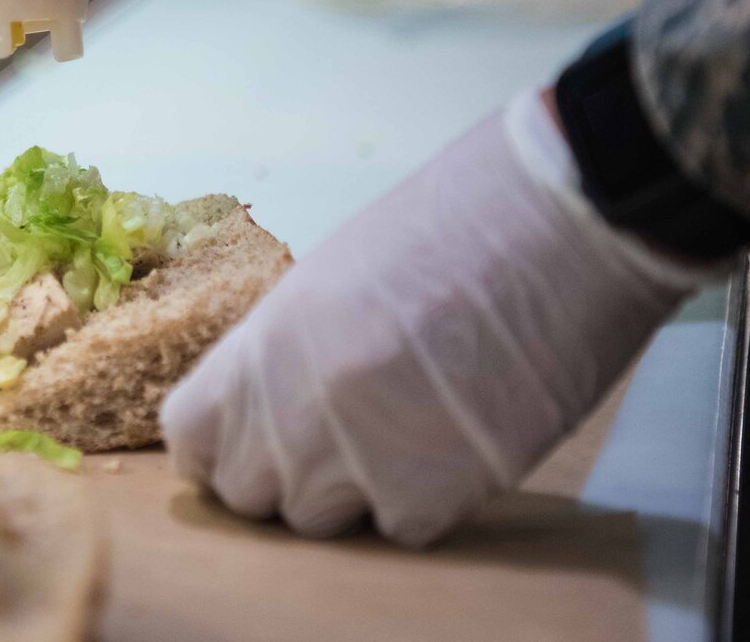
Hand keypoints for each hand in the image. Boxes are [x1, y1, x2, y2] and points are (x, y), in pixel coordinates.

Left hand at [160, 90, 718, 545]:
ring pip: (319, 520)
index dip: (221, 442)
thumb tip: (284, 399)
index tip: (251, 437)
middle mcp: (292, 410)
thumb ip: (295, 348)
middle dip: (285, 474)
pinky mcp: (429, 496)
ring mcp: (355, 460)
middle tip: (341, 436)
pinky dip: (425, 501)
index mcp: (263, 341)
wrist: (558, 225)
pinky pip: (398, 529)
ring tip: (408, 429)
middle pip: (250, 492)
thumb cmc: (461, 221)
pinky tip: (457, 441)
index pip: (191, 435)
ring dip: (353, 490)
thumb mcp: (340, 274)